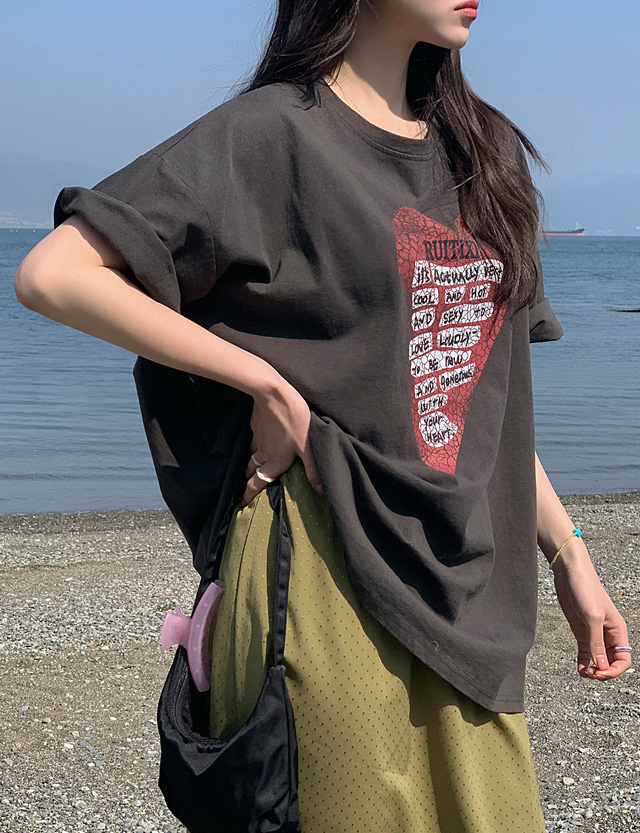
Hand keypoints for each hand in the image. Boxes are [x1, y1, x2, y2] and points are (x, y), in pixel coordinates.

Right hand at [240, 377, 324, 507]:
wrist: (272, 393)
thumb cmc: (294, 420)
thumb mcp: (308, 447)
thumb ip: (314, 470)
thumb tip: (322, 492)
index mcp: (275, 462)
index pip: (257, 484)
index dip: (248, 496)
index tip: (241, 505)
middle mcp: (263, 454)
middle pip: (250, 472)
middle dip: (246, 481)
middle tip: (244, 489)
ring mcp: (257, 438)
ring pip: (250, 455)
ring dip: (249, 463)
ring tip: (249, 468)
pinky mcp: (256, 425)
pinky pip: (253, 439)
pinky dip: (253, 445)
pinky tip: (259, 441)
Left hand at [551, 543, 632, 680]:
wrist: (570, 572)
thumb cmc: (585, 589)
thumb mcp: (591, 617)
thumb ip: (596, 642)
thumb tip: (602, 666)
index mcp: (618, 630)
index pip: (623, 659)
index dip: (614, 670)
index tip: (600, 671)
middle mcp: (608, 634)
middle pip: (611, 662)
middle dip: (603, 671)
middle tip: (590, 673)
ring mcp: (594, 633)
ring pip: (598, 659)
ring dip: (593, 669)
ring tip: (584, 673)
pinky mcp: (581, 631)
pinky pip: (586, 652)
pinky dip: (583, 662)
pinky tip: (579, 669)